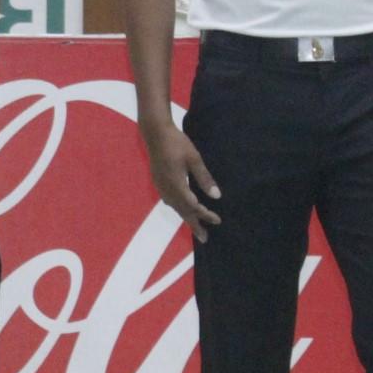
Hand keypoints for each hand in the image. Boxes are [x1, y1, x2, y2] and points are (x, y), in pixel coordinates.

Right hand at [141, 118, 221, 241]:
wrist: (155, 133)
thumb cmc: (177, 143)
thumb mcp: (194, 159)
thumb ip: (204, 178)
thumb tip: (216, 196)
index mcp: (177, 184)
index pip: (193, 206)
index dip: (205, 214)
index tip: (217, 220)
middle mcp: (167, 189)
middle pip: (183, 211)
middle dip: (195, 225)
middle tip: (205, 238)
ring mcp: (161, 186)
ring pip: (175, 207)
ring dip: (186, 217)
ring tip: (195, 226)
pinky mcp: (158, 182)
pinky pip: (169, 201)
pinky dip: (178, 208)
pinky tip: (182, 208)